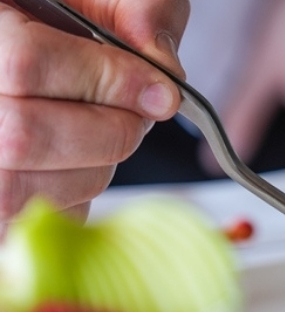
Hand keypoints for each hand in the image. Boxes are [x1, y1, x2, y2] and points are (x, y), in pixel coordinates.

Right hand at [0, 0, 188, 223]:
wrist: (22, 38)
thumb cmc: (52, 14)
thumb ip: (134, 10)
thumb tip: (165, 68)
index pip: (25, 65)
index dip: (108, 82)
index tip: (163, 93)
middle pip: (25, 137)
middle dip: (110, 131)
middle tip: (138, 117)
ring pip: (29, 190)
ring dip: (96, 168)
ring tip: (103, 133)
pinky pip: (38, 220)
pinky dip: (76, 197)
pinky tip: (78, 159)